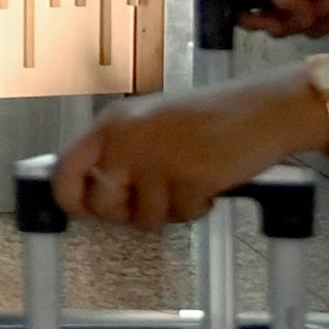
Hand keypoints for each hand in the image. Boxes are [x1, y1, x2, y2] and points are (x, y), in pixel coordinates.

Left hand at [51, 85, 295, 228]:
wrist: (263, 110)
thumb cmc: (213, 118)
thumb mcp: (151, 124)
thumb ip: (120, 153)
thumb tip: (92, 194)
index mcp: (113, 122)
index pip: (65, 170)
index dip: (72, 199)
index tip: (85, 210)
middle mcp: (126, 139)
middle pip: (103, 206)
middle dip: (130, 212)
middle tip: (157, 196)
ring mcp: (155, 159)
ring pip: (144, 218)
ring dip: (170, 210)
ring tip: (188, 181)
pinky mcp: (187, 178)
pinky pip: (181, 215)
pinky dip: (197, 208)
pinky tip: (208, 182)